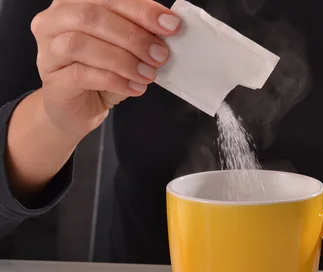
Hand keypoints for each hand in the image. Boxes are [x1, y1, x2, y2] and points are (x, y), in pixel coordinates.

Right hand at [30, 0, 180, 137]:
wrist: (81, 108)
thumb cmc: (102, 72)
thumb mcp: (125, 48)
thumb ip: (140, 33)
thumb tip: (169, 28)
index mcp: (74, 3)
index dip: (141, 9)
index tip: (171, 25)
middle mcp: (55, 21)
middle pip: (91, 16)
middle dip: (133, 35)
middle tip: (160, 55)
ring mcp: (48, 50)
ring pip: (81, 44)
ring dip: (123, 60)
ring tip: (149, 75)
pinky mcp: (53, 80)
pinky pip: (81, 75)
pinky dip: (114, 81)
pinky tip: (135, 88)